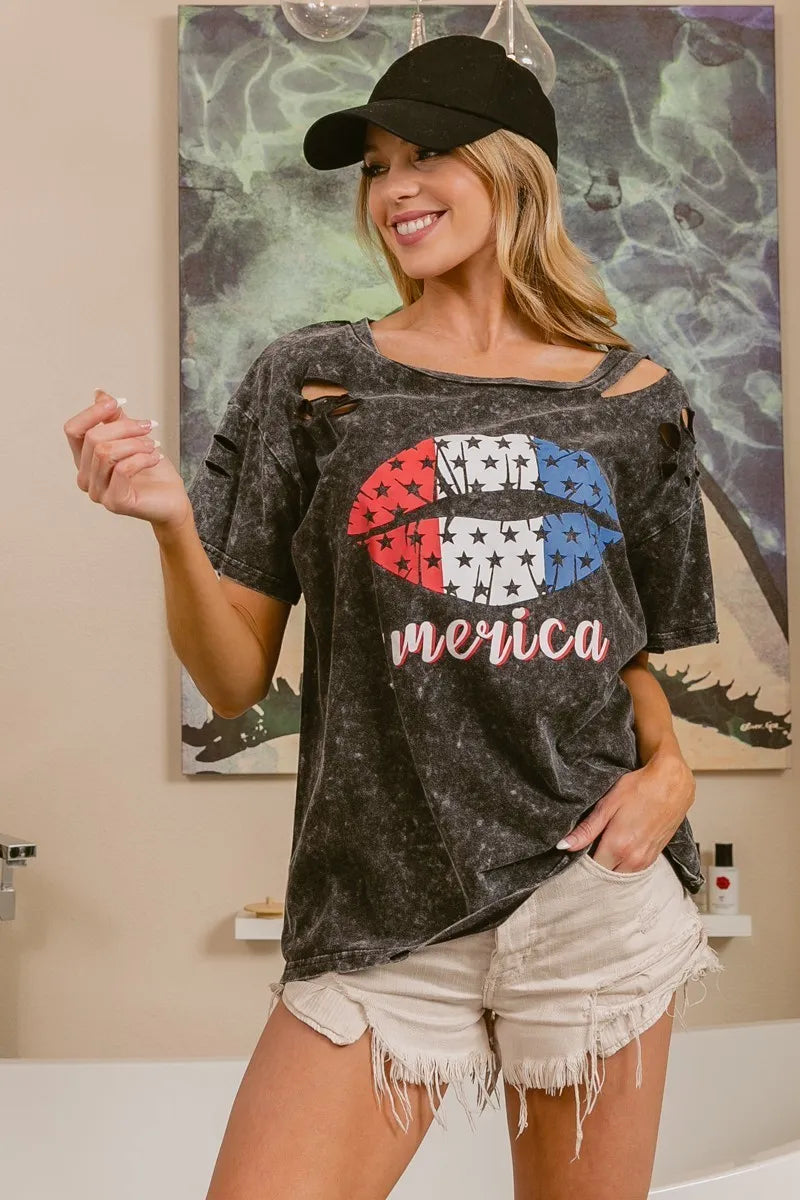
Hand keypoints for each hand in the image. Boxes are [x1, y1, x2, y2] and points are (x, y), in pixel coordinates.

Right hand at [64, 389, 191, 531]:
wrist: (172, 500)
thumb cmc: (152, 471)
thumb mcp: (133, 437)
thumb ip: (114, 419)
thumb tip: (99, 394)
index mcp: (84, 460)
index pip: (73, 430)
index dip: (93, 413)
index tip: (118, 403)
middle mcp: (85, 478)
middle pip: (93, 438)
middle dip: (125, 427)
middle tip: (148, 426)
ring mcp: (98, 493)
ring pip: (106, 453)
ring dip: (135, 443)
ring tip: (153, 445)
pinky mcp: (115, 502)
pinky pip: (123, 469)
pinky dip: (143, 458)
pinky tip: (155, 458)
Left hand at [556, 750, 695, 871]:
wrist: (672, 784)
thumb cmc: (639, 788)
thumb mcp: (608, 805)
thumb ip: (586, 830)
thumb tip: (563, 846)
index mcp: (617, 847)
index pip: (591, 870)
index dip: (580, 863)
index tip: (575, 854)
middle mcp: (633, 859)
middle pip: (605, 876)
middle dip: (594, 868)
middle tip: (587, 851)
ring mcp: (646, 860)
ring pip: (620, 875)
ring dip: (609, 867)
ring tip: (602, 849)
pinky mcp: (655, 857)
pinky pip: (633, 871)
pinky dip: (623, 865)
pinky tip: (618, 850)